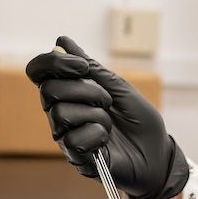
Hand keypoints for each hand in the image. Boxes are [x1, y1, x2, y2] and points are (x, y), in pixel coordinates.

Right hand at [25, 37, 188, 198]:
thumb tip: (61, 41)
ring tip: (110, 123)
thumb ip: (91, 68)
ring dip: (95, 114)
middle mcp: (62, 113)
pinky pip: (73, 139)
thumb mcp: (119, 88)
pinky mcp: (75, 157)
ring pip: (60, 114)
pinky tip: (106, 140)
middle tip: (107, 100)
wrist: (157, 155)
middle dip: (84, 89)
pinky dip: (96, 134)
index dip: (53, 63)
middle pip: (48, 90)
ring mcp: (66, 136)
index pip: (40, 72)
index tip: (81, 66)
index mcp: (70, 93)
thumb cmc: (139, 122)